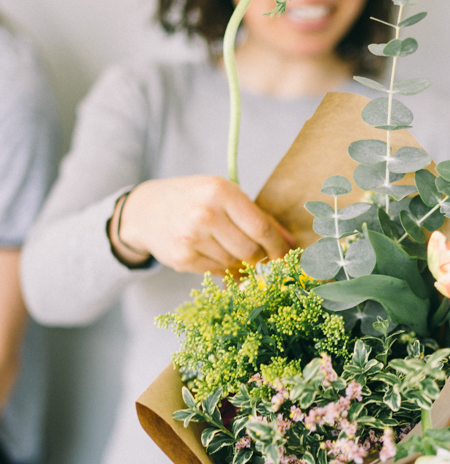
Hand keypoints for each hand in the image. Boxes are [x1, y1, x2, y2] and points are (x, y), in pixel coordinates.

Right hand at [108, 176, 294, 274]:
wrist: (145, 210)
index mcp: (221, 192)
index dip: (278, 247)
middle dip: (260, 258)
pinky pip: (217, 272)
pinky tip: (212, 253)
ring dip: (238, 262)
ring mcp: (192, 238)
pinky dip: (222, 267)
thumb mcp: (223, 195)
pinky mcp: (183, 258)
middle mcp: (206, 214)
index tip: (287, 256)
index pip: (261, 227)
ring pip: (234, 263)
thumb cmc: (193, 199)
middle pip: (250, 251)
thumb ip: (256, 216)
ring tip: (226, 247)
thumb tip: (291, 242)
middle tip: (261, 258)